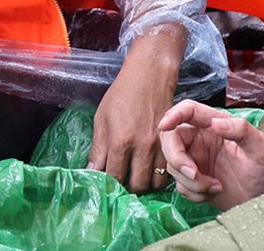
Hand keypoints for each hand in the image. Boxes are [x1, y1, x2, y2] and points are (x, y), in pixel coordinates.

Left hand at [88, 27, 183, 193]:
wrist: (149, 78)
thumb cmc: (121, 95)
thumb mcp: (102, 119)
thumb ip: (98, 148)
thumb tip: (92, 171)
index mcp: (121, 141)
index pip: (114, 177)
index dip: (109, 185)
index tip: (105, 184)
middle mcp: (142, 148)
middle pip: (136, 184)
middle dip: (127, 187)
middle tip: (122, 181)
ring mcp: (160, 147)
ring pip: (154, 182)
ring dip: (144, 183)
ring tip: (135, 176)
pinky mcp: (172, 144)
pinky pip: (167, 172)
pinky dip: (158, 175)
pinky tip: (149, 169)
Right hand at [156, 101, 263, 210]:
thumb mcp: (260, 147)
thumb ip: (241, 130)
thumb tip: (216, 123)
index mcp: (214, 124)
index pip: (187, 110)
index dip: (172, 115)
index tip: (164, 126)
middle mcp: (200, 139)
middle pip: (170, 139)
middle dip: (177, 158)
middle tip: (194, 174)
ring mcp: (195, 160)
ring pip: (173, 165)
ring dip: (191, 181)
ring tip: (216, 186)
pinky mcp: (193, 180)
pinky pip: (180, 184)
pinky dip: (194, 192)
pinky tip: (213, 192)